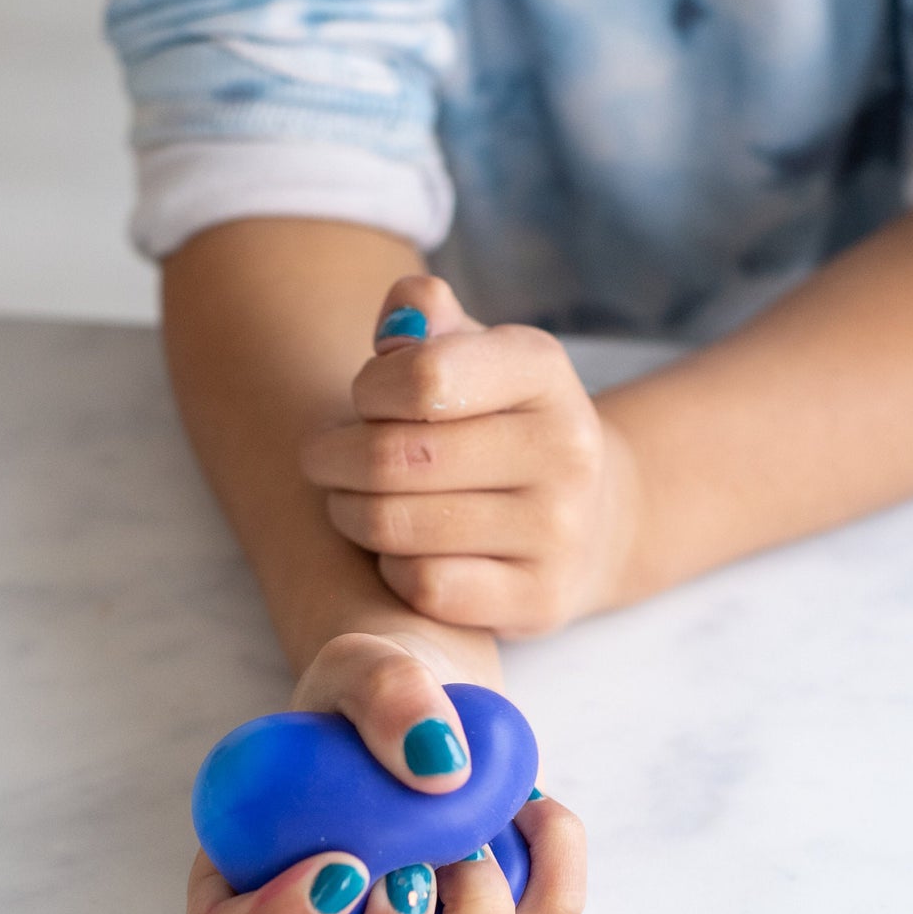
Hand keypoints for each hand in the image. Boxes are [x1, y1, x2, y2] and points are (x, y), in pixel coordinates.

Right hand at [186, 631, 585, 913]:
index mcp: (250, 892)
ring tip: (472, 836)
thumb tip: (442, 768)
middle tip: (413, 874)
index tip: (339, 862)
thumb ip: (381, 692)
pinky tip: (533, 802)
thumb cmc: (363, 697)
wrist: (430, 702)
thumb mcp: (358, 663)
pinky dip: (552, 867)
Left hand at [299, 275, 638, 637]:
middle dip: (333, 458)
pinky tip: (397, 551)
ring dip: (348, 513)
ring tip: (347, 502)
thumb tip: (403, 315)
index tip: (364, 401)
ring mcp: (558, 529)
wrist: (590, 521)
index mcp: (543, 370)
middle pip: (394, 456)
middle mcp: (564, 448)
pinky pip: (425, 585)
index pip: (422, 376)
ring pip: (398, 525)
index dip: (368, 390)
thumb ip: (427, 319)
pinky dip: (391, 569)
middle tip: (322, 459)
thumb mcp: (475, 356)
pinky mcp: (540, 598)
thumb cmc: (498, 425)